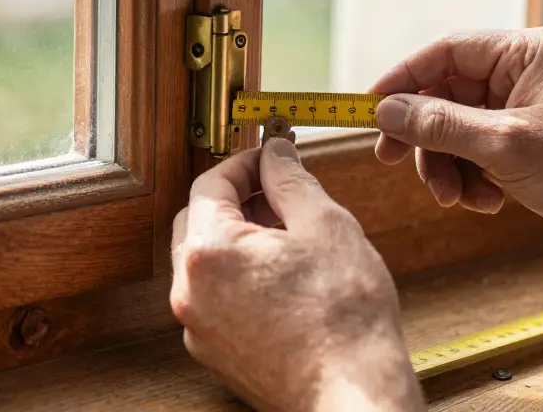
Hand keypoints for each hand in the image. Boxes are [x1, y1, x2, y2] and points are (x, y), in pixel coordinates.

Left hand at [170, 139, 423, 411]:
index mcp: (208, 253)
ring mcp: (199, 327)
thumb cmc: (344, 317)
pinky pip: (217, 297)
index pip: (209, 184)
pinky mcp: (215, 352)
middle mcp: (190, 292)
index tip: (269, 158)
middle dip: (235, 199)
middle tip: (277, 192)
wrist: (352, 393)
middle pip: (198, 221)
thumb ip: (291, 179)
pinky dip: (240, 276)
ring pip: (206, 262)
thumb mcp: (324, 225)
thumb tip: (276, 155)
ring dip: (238, 238)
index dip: (242, 164)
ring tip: (288, 235)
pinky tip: (283, 276)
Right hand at [369, 28, 542, 277]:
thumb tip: (386, 111)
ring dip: (447, 165)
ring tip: (457, 197)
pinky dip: (471, 177)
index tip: (369, 109)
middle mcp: (523, 72)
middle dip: (425, 137)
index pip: (444, 52)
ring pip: (456, 128)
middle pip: (445, 94)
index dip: (402, 79)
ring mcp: (524, 107)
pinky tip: (488, 201)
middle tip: (393, 162)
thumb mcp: (503, 147)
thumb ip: (439, 125)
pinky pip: (476, 150)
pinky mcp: (526, 140)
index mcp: (525, 53)